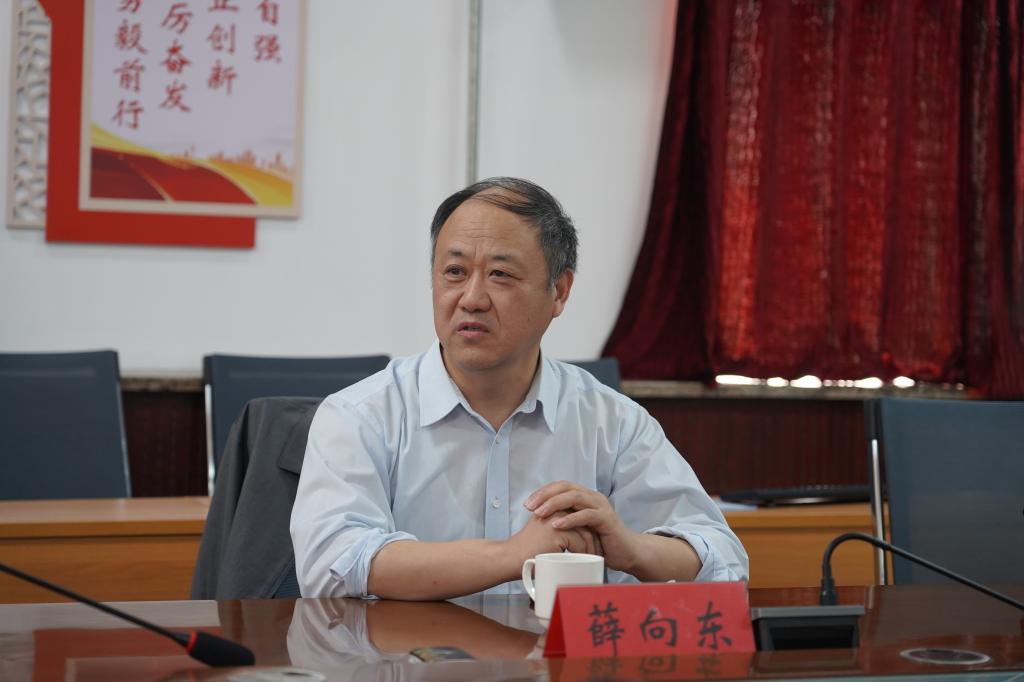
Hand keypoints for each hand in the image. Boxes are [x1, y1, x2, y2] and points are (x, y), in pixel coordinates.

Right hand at [504, 510, 601, 570]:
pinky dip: (586, 553)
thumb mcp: (545, 534)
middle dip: (595, 537)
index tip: (596, 542)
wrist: (511, 558)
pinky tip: (587, 561)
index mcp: (553, 508)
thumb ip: (559, 528)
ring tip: (596, 558)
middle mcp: (555, 509)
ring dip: (593, 547)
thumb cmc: (527, 551)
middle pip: (585, 521)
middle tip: (600, 551)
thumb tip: (580, 538)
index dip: (590, 529)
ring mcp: (556, 519)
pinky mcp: (557, 531)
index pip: (580, 514)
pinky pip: (580, 542)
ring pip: (586, 532)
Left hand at [524, 481, 640, 573]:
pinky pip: (586, 515)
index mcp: (584, 497)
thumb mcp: (578, 529)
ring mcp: (600, 506)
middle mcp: (592, 497)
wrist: (626, 553)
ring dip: (554, 504)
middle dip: (544, 495)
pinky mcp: (606, 519)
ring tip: (539, 514)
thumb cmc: (601, 542)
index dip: (543, 492)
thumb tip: (539, 520)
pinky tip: (557, 525)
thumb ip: (565, 520)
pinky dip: (570, 519)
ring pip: (574, 497)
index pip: (560, 486)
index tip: (527, 503)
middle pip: (565, 487)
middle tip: (529, 506)